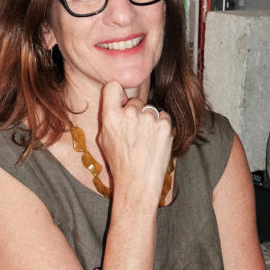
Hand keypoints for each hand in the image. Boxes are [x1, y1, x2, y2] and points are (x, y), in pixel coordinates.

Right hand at [98, 81, 172, 204]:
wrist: (138, 182)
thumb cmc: (120, 163)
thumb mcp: (104, 139)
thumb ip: (110, 117)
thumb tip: (118, 102)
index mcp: (110, 117)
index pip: (113, 87)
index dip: (118, 92)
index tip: (121, 101)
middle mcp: (129, 114)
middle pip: (135, 101)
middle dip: (136, 113)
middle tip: (135, 132)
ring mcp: (149, 118)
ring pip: (150, 110)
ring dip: (150, 121)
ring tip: (146, 141)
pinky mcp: (164, 124)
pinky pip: (164, 117)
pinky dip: (162, 126)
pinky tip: (155, 141)